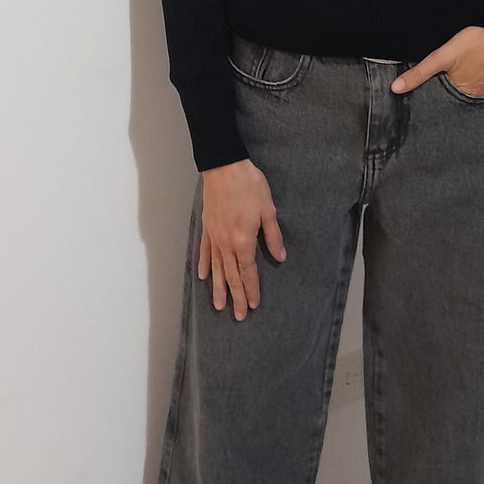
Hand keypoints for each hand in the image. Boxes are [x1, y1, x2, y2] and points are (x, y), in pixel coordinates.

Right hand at [198, 159, 286, 320]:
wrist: (224, 167)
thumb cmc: (249, 186)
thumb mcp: (268, 210)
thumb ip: (273, 236)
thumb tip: (280, 256)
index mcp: (243, 241)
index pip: (248, 272)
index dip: (251, 290)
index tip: (253, 305)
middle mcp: (226, 243)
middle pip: (231, 276)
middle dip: (235, 297)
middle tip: (238, 316)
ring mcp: (214, 236)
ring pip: (216, 269)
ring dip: (218, 288)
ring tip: (218, 305)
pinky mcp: (206, 228)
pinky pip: (205, 252)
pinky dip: (205, 266)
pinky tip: (204, 278)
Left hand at [390, 26, 483, 97]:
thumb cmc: (480, 43)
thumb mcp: (442, 57)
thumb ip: (420, 73)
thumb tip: (397, 88)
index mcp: (461, 93)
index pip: (443, 97)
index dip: (439, 88)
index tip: (439, 80)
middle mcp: (477, 95)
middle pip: (458, 92)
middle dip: (454, 84)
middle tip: (456, 68)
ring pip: (474, 85)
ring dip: (470, 78)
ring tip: (468, 64)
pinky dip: (483, 73)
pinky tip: (481, 62)